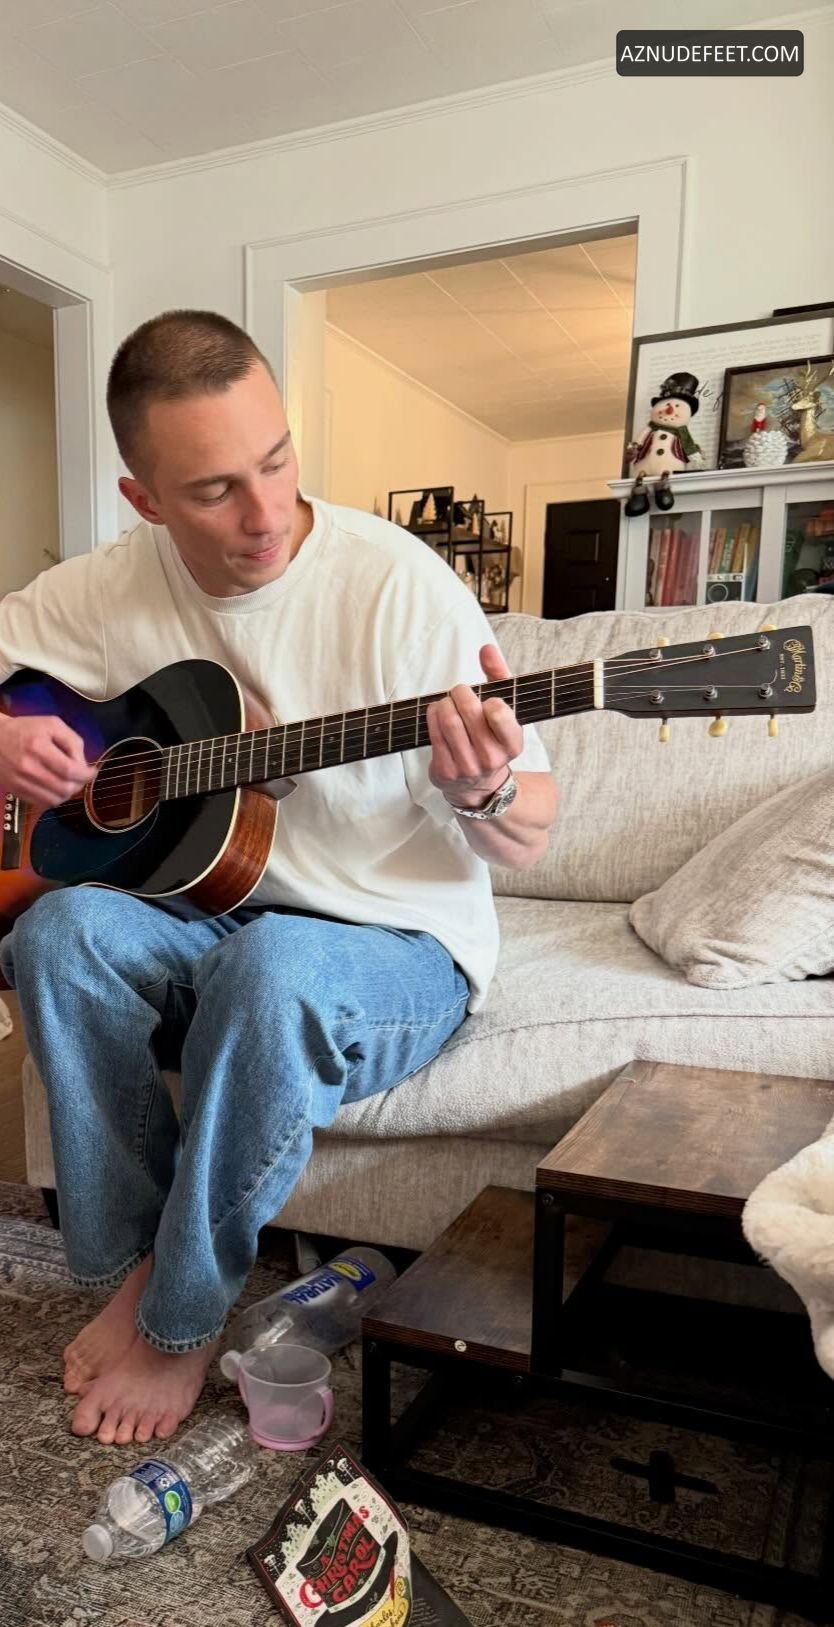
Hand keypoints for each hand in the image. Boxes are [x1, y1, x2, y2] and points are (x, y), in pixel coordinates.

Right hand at [0, 713, 91, 806]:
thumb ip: (72, 741)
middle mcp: (28, 767)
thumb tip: (83, 764)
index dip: (86, 775)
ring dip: (67, 794)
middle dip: (79, 785)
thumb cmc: (26, 729)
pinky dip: (53, 798)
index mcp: (38, 747)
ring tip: (68, 782)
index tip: (92, 772)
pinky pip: (42, 803)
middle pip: (64, 788)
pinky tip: (55, 787)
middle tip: (80, 777)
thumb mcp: (52, 724)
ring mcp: (20, 782)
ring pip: (54, 800)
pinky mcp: (15, 791)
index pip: (69, 770)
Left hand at [427, 644, 522, 809]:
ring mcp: (467, 767)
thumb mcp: (504, 709)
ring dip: (443, 704)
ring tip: (446, 702)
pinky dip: (432, 716)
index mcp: (512, 744)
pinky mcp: (446, 771)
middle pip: (469, 712)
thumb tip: (487, 649)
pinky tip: (437, 714)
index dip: (490, 702)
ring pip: (449, 722)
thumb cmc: (491, 738)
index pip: (501, 715)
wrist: (478, 786)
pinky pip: (434, 734)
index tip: (486, 700)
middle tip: (458, 692)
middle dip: (460, 694)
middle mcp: (492, 758)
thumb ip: (499, 676)